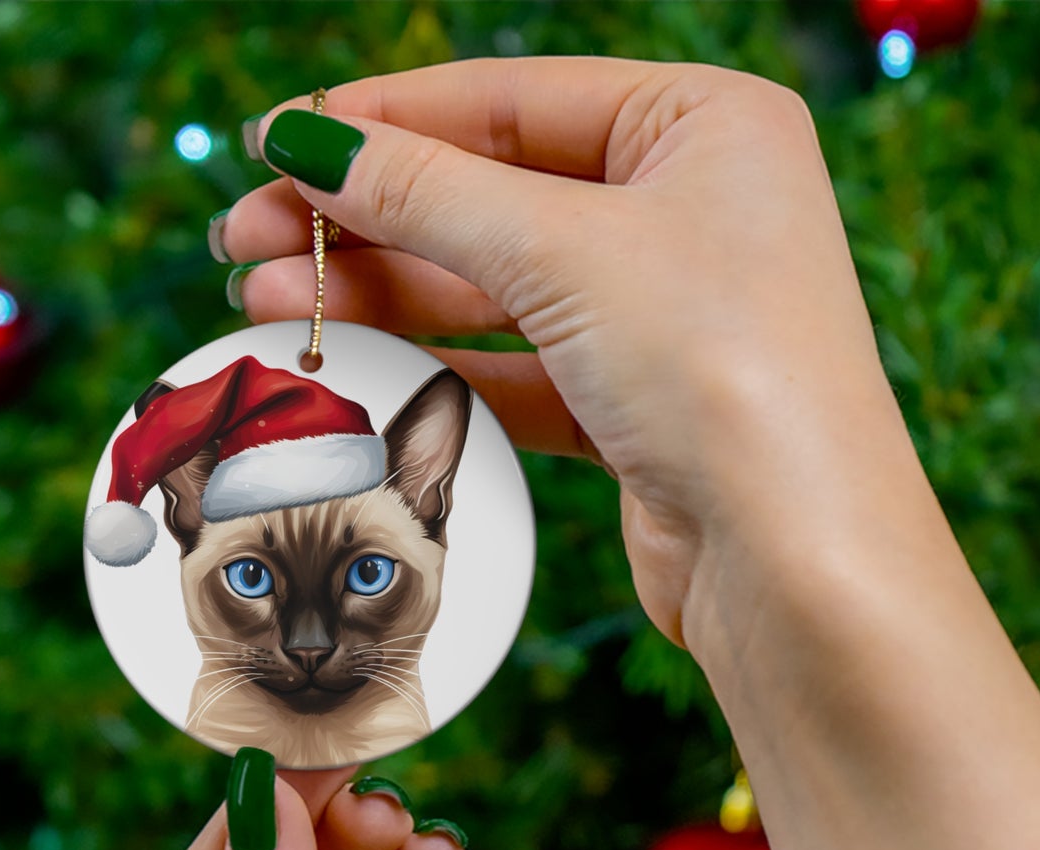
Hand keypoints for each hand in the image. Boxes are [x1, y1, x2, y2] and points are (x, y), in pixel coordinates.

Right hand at [218, 56, 910, 654]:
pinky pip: (519, 369)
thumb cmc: (721, 371)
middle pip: (493, 194)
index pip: (512, 100)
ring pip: (497, 287)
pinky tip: (355, 366)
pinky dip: (438, 367)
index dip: (384, 120)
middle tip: (245, 240)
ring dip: (383, 295)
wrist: (794, 560)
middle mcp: (691, 210)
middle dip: (366, 218)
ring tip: (267, 304)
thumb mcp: (565, 250)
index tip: (274, 142)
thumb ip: (428, 192)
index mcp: (705, 125)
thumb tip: (310, 142)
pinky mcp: (639, 407)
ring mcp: (665, 314)